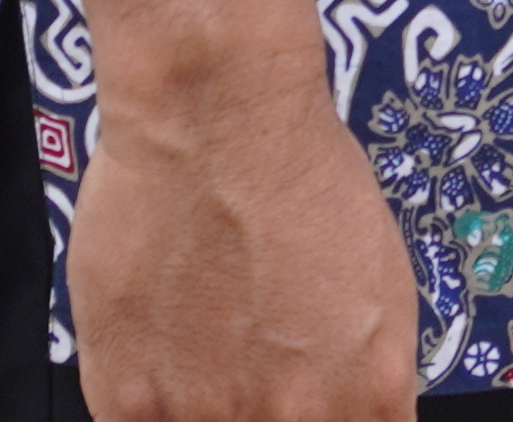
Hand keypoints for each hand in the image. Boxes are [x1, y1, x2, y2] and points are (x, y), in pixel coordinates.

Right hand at [61, 69, 423, 420]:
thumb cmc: (302, 179)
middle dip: (268, 408)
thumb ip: (363, 377)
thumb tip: (349, 411)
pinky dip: (147, 396)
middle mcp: (293, 417)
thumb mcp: (384, 289)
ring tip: (203, 340)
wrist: (218, 120)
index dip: (329, 418)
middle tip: (249, 362)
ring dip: (205, 401)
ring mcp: (207, 414)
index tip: (309, 404)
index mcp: (368, 394)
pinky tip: (162, 340)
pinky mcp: (128, 398)